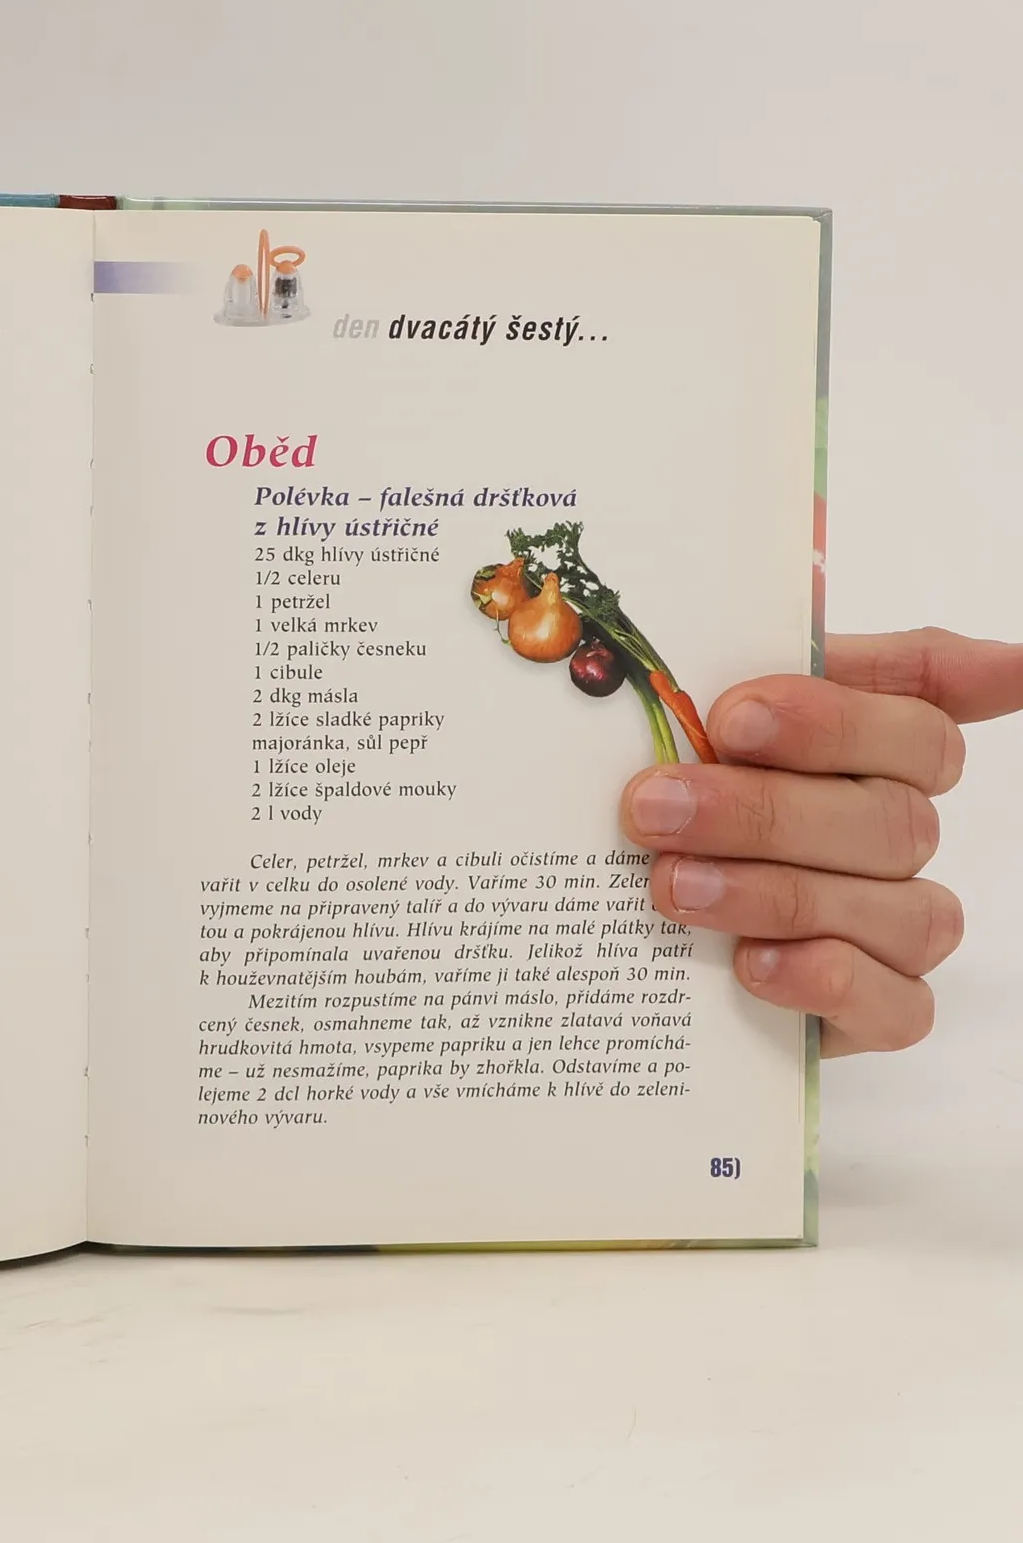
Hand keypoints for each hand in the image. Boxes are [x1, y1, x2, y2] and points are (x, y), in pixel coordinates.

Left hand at [620, 629, 1022, 1055]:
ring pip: (897, 905)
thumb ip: (738, 634)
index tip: (735, 714)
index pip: (913, 712)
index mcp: (869, 743)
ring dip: (776, 893)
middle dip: (762, 811)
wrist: (629, 929)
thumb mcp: (680, 709)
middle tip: (654, 807)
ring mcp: (898, 919)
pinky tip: (750, 966)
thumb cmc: (674, 790)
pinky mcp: (881, 1008)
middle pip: (889, 814)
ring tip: (670, 888)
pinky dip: (828, 981)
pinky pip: (900, 1003)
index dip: (833, 714)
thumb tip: (802, 535)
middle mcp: (897, 826)